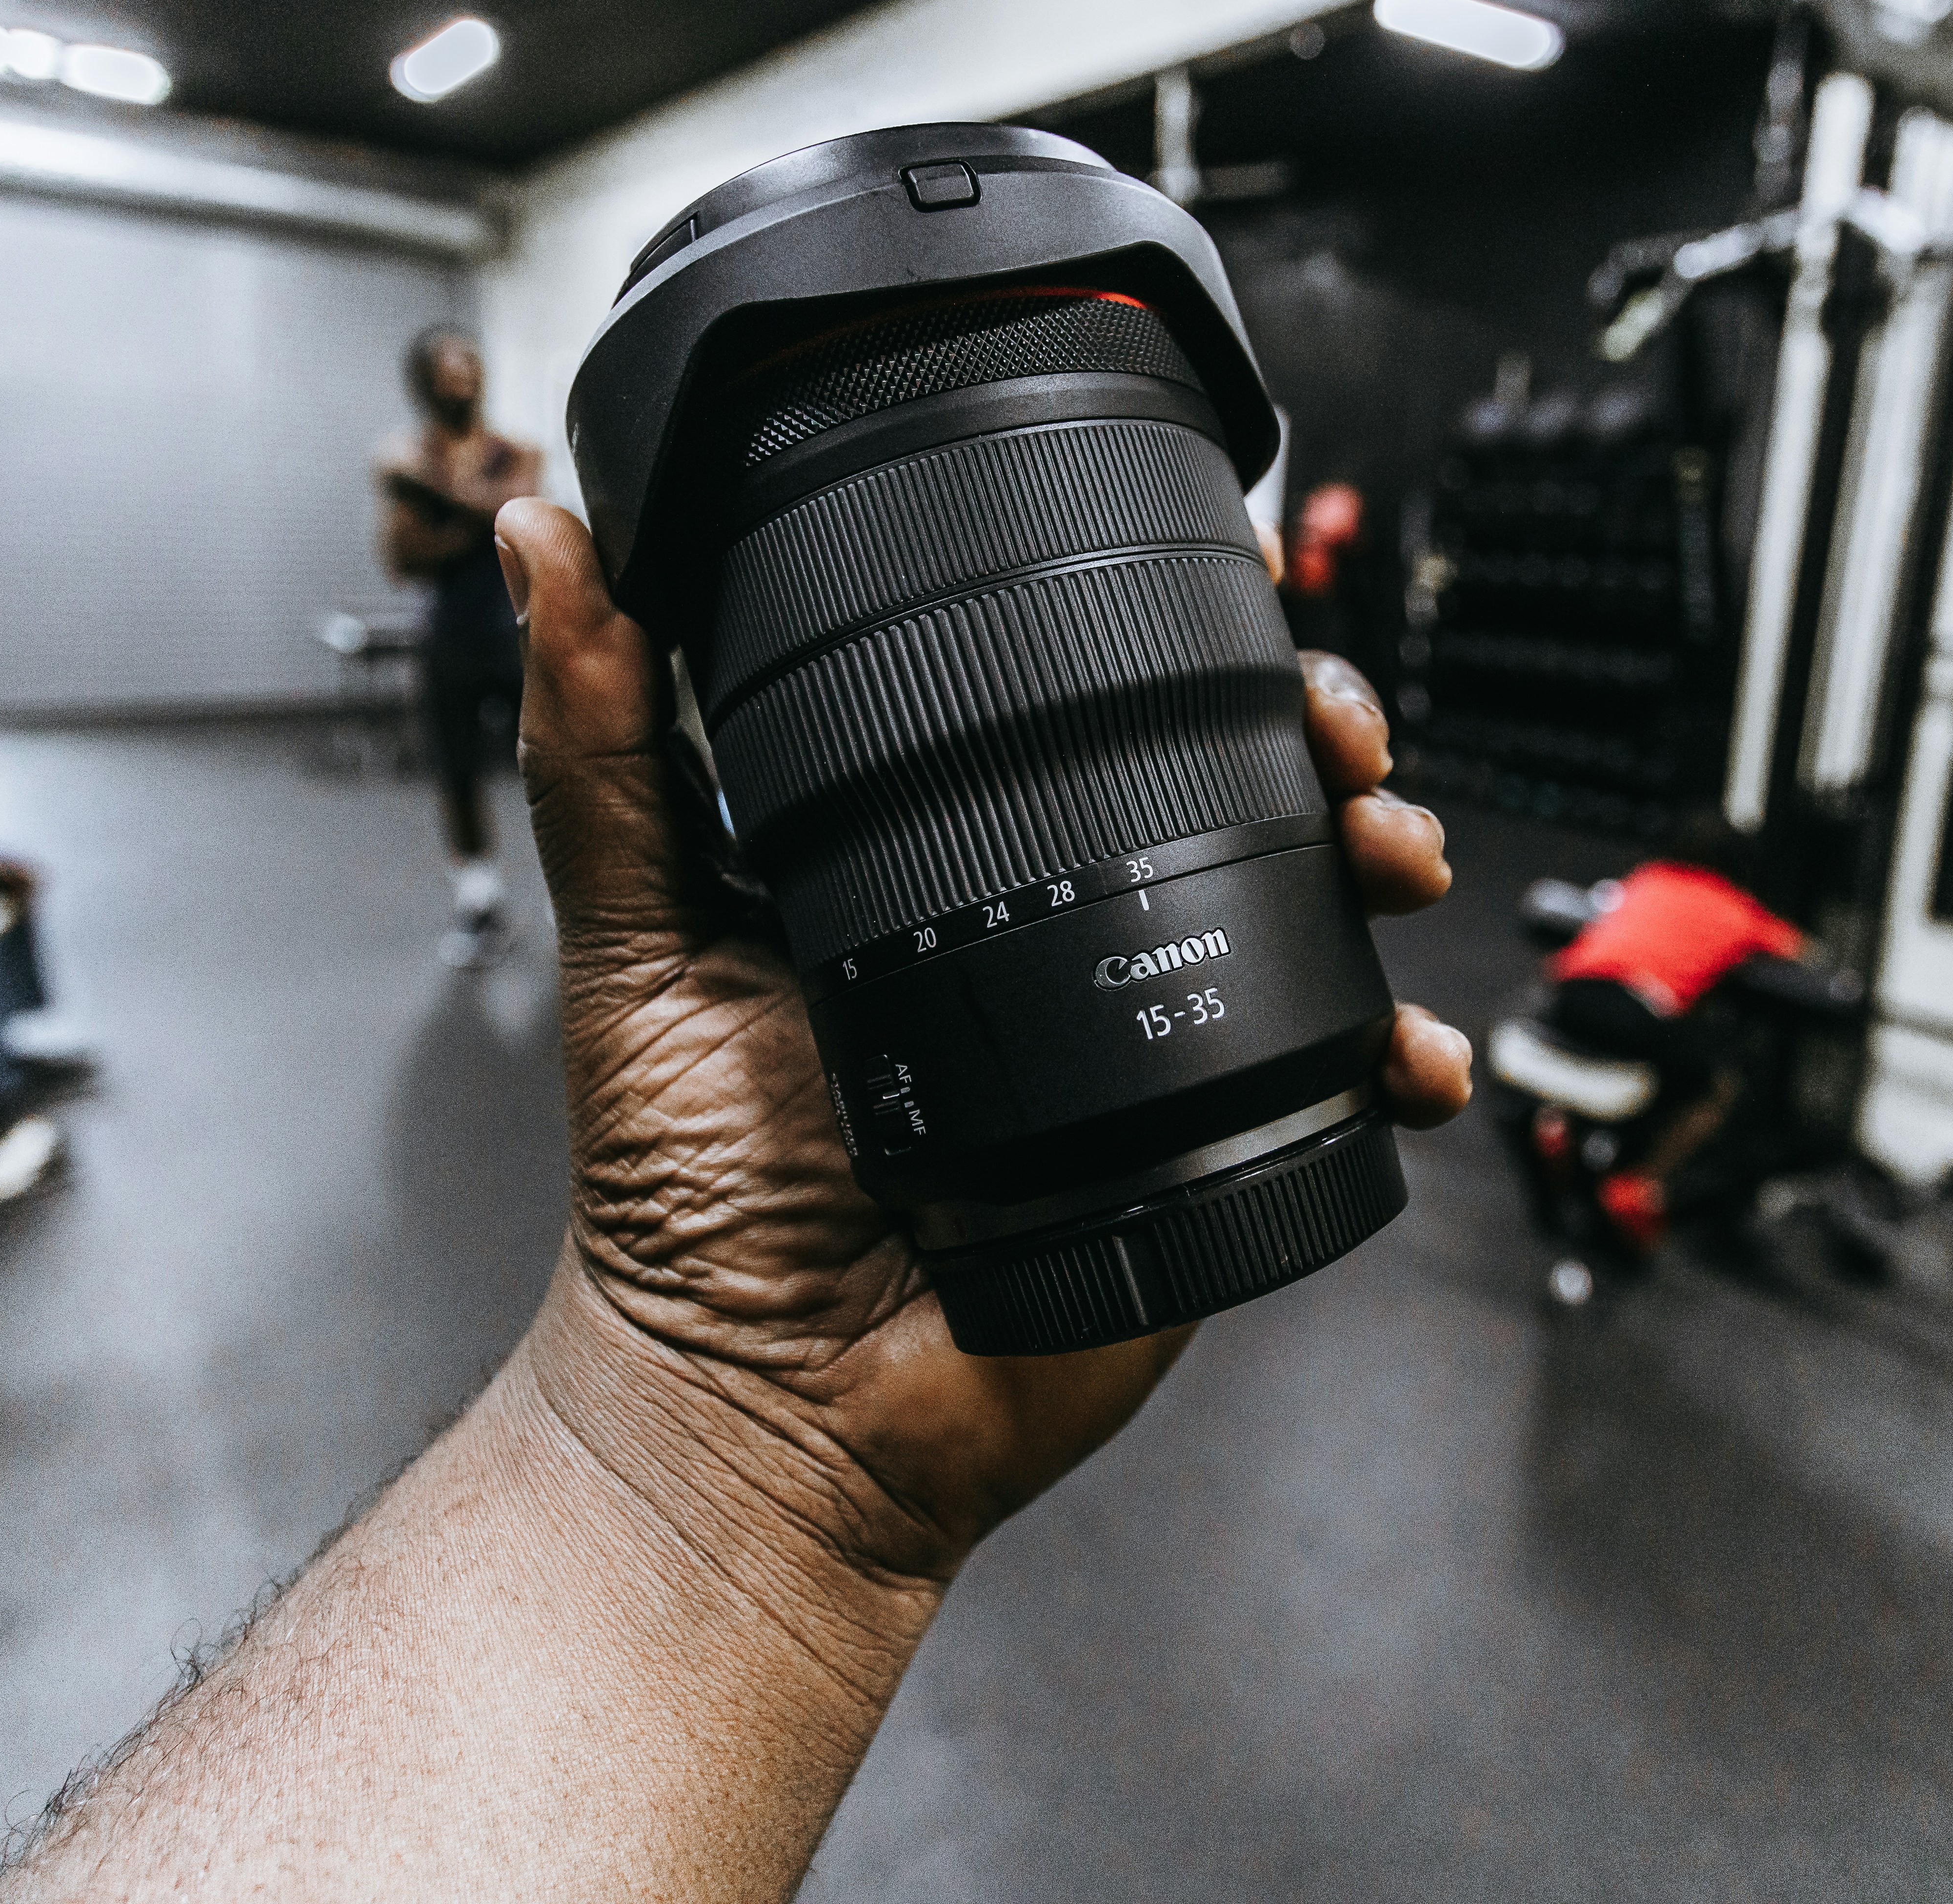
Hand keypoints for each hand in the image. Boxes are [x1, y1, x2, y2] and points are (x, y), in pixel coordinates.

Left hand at [491, 496, 1467, 1616]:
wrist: (765, 1410)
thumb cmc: (683, 1197)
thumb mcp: (629, 938)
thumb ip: (597, 747)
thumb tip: (550, 542)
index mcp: (937, 865)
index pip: (1068, 711)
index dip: (1159, 639)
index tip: (1224, 584)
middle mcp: (1053, 933)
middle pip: (1220, 788)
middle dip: (1307, 731)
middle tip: (1327, 722)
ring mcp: (1139, 1043)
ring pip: (1300, 913)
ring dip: (1373, 854)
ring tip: (1382, 846)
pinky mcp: (1197, 1155)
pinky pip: (1330, 1088)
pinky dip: (1397, 1055)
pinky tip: (1402, 1043)